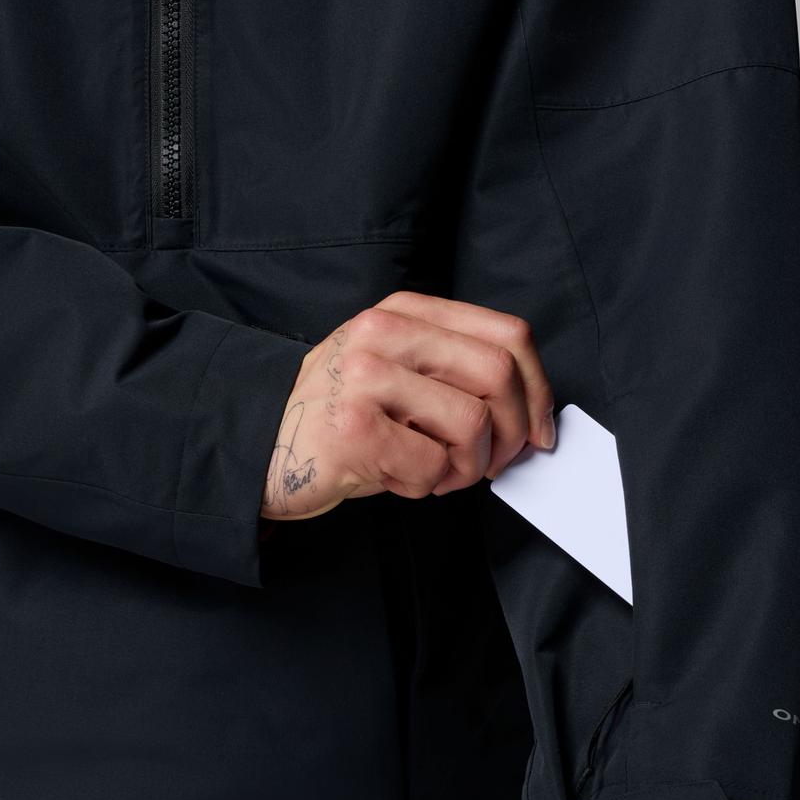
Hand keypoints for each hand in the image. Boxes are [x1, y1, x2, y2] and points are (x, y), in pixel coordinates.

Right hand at [260, 291, 554, 519]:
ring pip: (472, 423)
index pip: (508, 335)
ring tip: (436, 474)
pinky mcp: (354, 429)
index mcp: (403, 313)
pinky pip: (432, 466)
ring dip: (467, 467)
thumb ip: (453, 371)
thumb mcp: (395, 370)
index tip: (538, 430)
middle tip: (491, 464)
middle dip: (512, 435)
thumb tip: (530, 411)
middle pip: (499, 374)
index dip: (539, 389)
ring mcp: (364, 378)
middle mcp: (382, 334)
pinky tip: (397, 479)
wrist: (261, 449)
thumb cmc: (340, 419)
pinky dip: (426, 487)